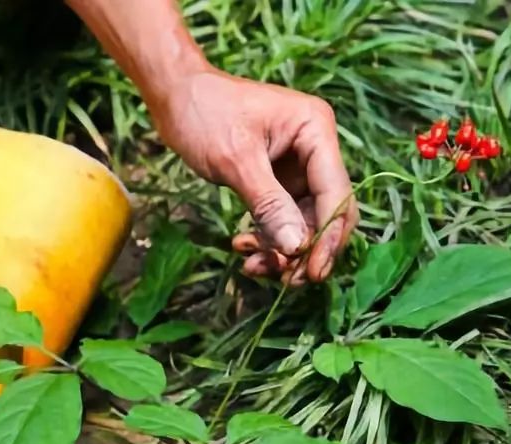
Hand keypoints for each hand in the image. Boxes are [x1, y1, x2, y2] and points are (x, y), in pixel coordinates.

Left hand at [149, 68, 357, 283]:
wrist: (174, 96)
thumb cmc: (204, 114)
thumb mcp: (236, 161)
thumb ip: (269, 204)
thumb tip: (297, 247)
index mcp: (316, 131)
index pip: (336, 194)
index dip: (327, 238)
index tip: (312, 273)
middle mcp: (315, 149)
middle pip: (326, 213)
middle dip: (305, 249)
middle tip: (283, 279)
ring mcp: (297, 166)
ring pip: (303, 222)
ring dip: (282, 249)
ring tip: (251, 265)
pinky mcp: (277, 180)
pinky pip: (282, 218)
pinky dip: (267, 237)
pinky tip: (242, 247)